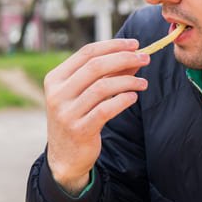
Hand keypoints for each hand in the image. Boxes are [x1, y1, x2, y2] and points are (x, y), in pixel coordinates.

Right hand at [44, 39, 149, 193]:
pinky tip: (133, 97)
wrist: (66, 156)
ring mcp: (66, 113)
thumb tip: (134, 55)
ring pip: (102, 87)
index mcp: (56, 78)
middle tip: (145, 58)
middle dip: (124, 59)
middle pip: (95, 66)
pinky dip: (123, 100)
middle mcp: (57, 94)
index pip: (87, 52)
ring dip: (128, 81)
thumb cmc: (79, 117)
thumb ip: (107, 74)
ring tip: (143, 83)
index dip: (113, 45)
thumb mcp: (87, 93)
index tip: (135, 44)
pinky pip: (105, 109)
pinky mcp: (80, 130)